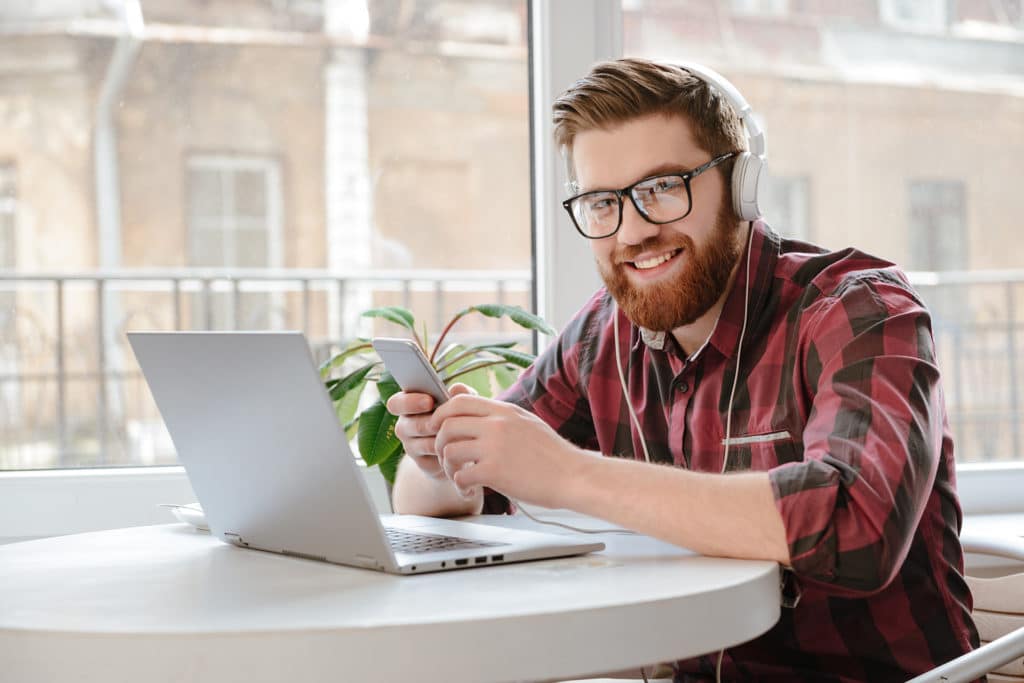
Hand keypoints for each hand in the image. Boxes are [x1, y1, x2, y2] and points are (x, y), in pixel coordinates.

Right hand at [388, 383, 474, 481]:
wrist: (463, 447)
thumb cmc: (459, 417)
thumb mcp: (462, 403)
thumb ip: (460, 394)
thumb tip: (456, 389)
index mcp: (407, 405)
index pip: (395, 403)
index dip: (409, 402)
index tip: (429, 401)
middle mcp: (404, 426)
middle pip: (405, 426)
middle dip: (426, 423)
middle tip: (442, 422)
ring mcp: (410, 446)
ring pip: (420, 444)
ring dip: (438, 439)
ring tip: (456, 434)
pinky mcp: (422, 463)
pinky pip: (431, 460)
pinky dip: (445, 453)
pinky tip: (458, 449)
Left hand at [429, 395, 585, 508]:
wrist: (573, 476)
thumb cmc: (552, 454)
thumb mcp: (526, 422)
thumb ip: (498, 415)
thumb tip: (474, 407)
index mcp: (504, 411)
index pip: (459, 401)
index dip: (441, 414)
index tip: (439, 428)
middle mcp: (496, 425)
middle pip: (447, 424)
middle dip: (439, 442)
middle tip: (446, 457)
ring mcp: (494, 447)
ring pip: (449, 450)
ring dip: (448, 467)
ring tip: (459, 476)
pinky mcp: (494, 472)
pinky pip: (460, 476)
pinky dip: (460, 486)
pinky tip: (470, 491)